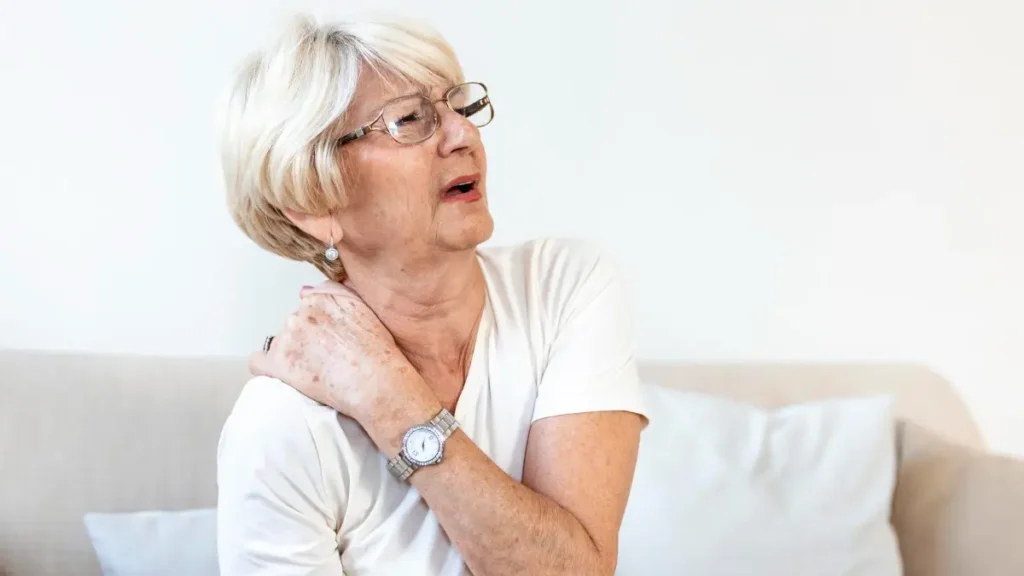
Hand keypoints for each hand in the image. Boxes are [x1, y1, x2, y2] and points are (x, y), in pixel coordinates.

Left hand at [250, 282, 422, 420]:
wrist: (375, 382)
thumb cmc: (377, 351)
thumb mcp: (364, 308)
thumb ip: (335, 291)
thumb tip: (306, 291)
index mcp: (321, 298)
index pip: (308, 305)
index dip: (319, 325)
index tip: (329, 339)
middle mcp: (301, 314)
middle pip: (295, 325)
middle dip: (306, 340)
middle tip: (326, 358)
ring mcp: (287, 338)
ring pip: (281, 343)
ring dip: (292, 354)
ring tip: (315, 371)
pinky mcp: (278, 364)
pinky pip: (258, 363)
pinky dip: (266, 367)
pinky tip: (281, 374)